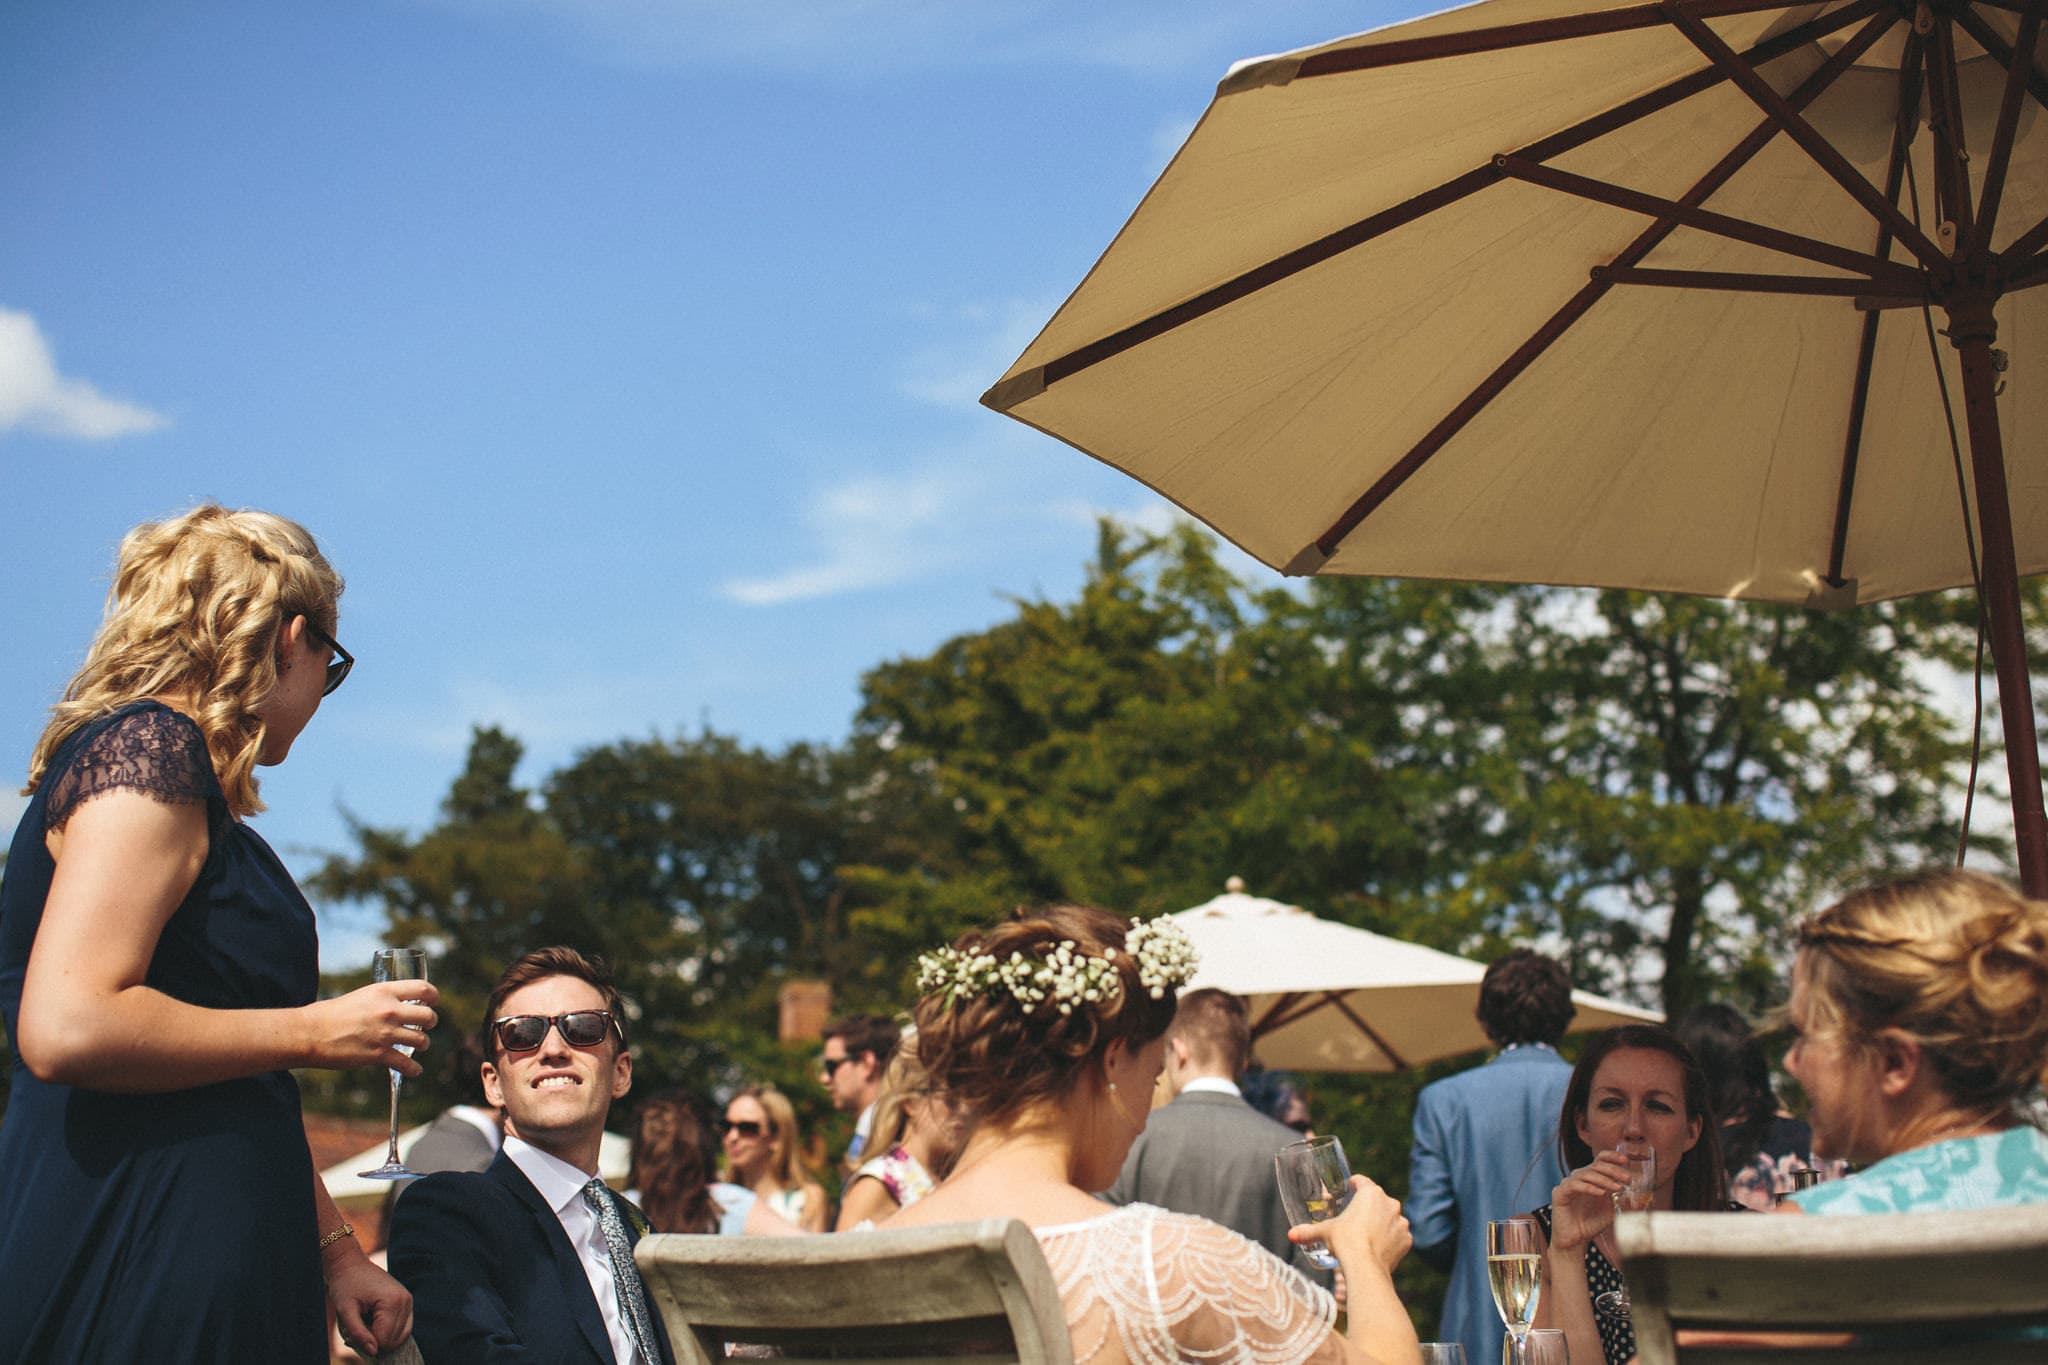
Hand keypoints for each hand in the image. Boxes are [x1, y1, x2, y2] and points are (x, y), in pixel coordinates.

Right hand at [302, 981, 439, 1074]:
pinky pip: (406, 1064)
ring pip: (421, 1040)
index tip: (433, 1001)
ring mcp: (385, 1034)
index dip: (433, 996)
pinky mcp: (379, 1054)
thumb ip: (382, 1000)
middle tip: (427, 1025)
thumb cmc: (331, 1014)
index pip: (423, 989)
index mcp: (384, 992)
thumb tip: (397, 1005)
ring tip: (419, 1046)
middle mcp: (389, 1011)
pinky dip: (413, 1069)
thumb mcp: (362, 996)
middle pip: (428, 1016)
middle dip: (431, 1022)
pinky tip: (415, 1070)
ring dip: (423, 1044)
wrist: (311, 1034)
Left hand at [326, 1250, 412, 1357]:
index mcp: (392, 1302)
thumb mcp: (346, 1311)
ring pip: (400, 1337)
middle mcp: (406, 1301)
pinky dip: (388, 1331)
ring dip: (381, 1336)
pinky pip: (402, 1328)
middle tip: (357, 1328)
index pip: (384, 1340)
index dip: (365, 1342)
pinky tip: (373, 1322)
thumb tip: (374, 1352)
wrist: (351, 1266)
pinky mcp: (407, 1302)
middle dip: (374, 1340)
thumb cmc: (345, 1286)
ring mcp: (408, 1301)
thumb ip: (359, 1333)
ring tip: (365, 1324)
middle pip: (394, 1340)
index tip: (351, 1332)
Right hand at [1293, 1174, 1410, 1273]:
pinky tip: (1380, 1248)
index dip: (1353, 1185)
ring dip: (1382, 1224)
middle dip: (1367, 1207)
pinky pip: (1398, 1236)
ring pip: (1390, 1218)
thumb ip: (1308, 1231)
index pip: (1361, 1181)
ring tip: (1368, 1236)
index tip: (1347, 1192)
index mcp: (1370, 1193)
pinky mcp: (1407, 1239)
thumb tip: (1291, 1235)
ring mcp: (1401, 1221)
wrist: (1366, 1267)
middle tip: (1355, 1219)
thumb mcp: (1325, 1232)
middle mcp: (1390, 1203)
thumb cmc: (1345, 1242)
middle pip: (1377, 1200)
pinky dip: (1391, 1240)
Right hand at [1549, 1149, 1629, 1251]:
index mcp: (1590, 1178)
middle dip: (1613, 1171)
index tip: (1626, 1161)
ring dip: (1604, 1180)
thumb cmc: (1592, 1224)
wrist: (1575, 1241)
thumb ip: (1623, 1203)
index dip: (1612, 1157)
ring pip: (1586, 1174)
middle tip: (1627, 1179)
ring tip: (1618, 1188)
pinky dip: (1589, 1187)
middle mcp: (1579, 1178)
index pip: (1600, 1160)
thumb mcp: (1612, 1211)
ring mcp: (1568, 1184)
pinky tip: (1601, 1193)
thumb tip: (1641, 1200)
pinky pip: (1575, 1185)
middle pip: (1596, 1166)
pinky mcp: (1560, 1193)